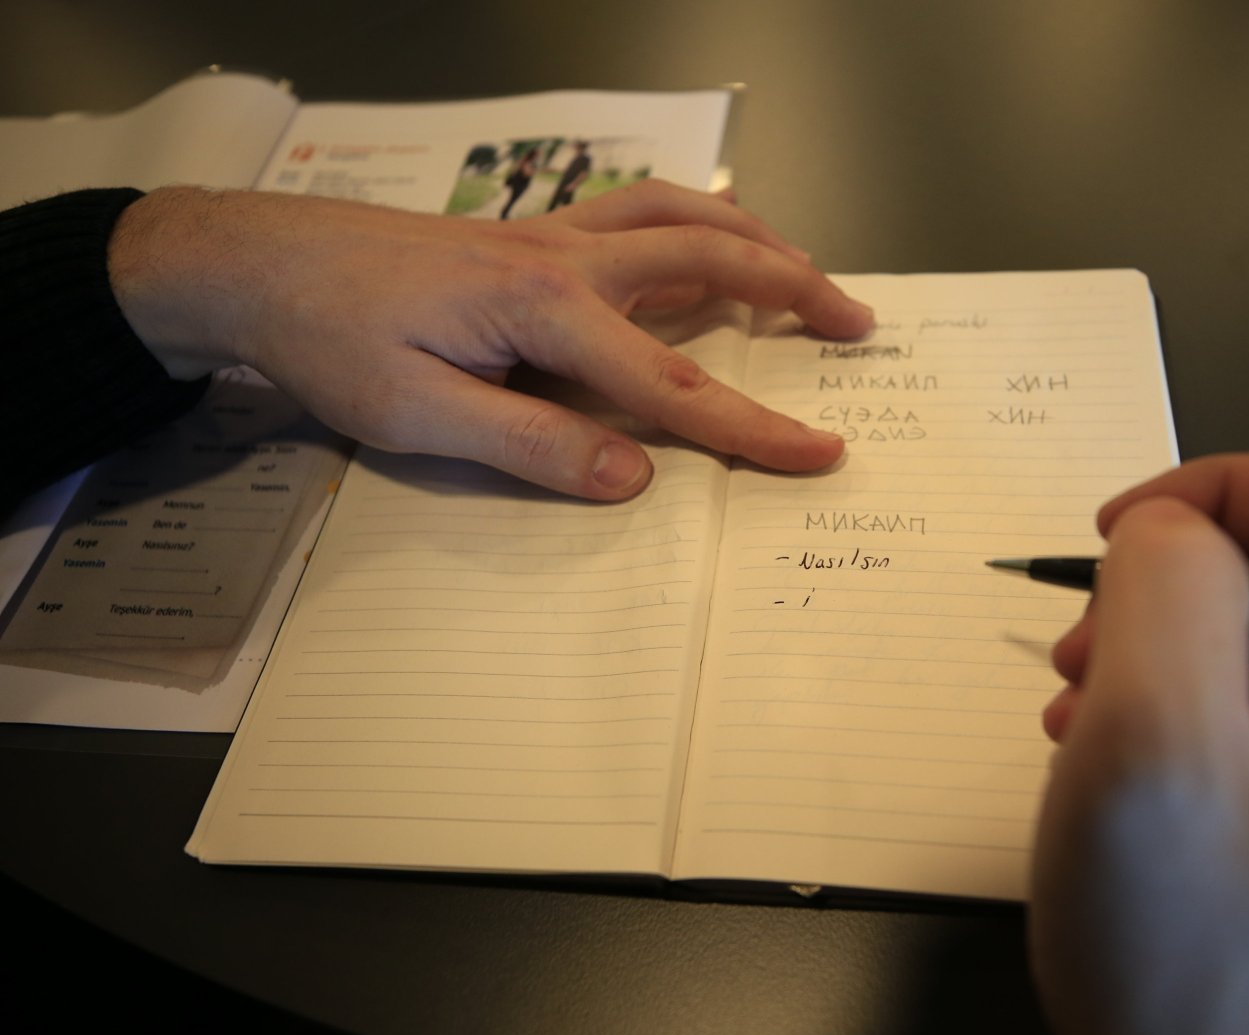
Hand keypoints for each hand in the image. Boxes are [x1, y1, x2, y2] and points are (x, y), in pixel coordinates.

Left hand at [105, 180, 873, 499]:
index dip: (755, 428)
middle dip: (794, 292)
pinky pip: (640, 210)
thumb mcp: (416, 415)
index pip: (674, 386)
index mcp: (546, 312)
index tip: (823, 455)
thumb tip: (636, 479)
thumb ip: (532, 445)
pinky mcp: (534, 234)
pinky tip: (708, 240)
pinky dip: (698, 219)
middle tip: (857, 324)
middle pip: (709, 264)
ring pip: (682, 218)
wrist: (260, 261)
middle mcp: (567, 260)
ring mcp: (553, 236)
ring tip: (809, 270)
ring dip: (758, 240)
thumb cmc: (332, 340)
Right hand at [1029, 453, 1248, 1034]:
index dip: (1223, 494)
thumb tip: (1169, 522)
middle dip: (1177, 594)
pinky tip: (1111, 755)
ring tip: (1084, 716)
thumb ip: (1166, 596)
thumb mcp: (1156, 760)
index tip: (1119, 535)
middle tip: (1083, 652)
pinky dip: (1173, 707)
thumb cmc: (1195, 983)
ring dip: (1160, 654)